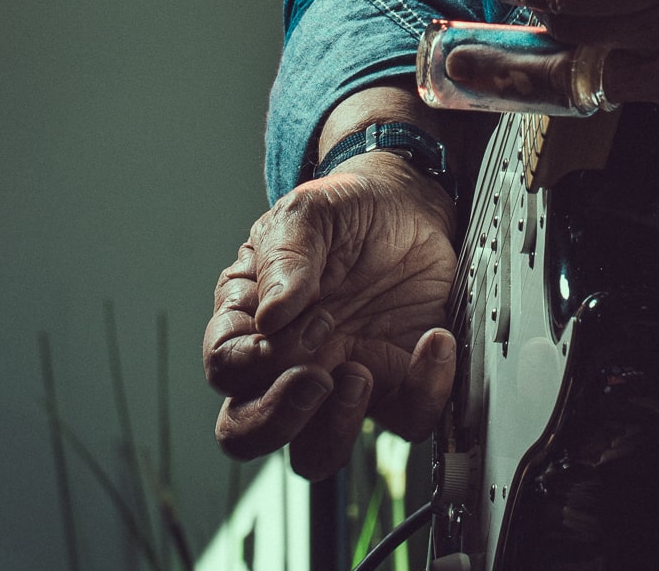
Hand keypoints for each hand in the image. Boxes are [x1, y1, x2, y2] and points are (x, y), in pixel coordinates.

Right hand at [203, 155, 457, 479]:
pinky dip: (424, 392)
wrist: (408, 204)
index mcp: (251, 319)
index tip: (289, 333)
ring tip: (363, 373)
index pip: (225, 369)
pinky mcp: (396, 380)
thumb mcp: (309, 211)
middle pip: (249, 432)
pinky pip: (406, 418)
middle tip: (317, 379)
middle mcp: (288, 362)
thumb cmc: (344, 210)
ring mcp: (340, 378)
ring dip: (336, 430)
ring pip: (316, 453)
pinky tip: (433, 341)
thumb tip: (270, 316)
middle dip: (276, 421)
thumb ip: (285, 256)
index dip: (249, 365)